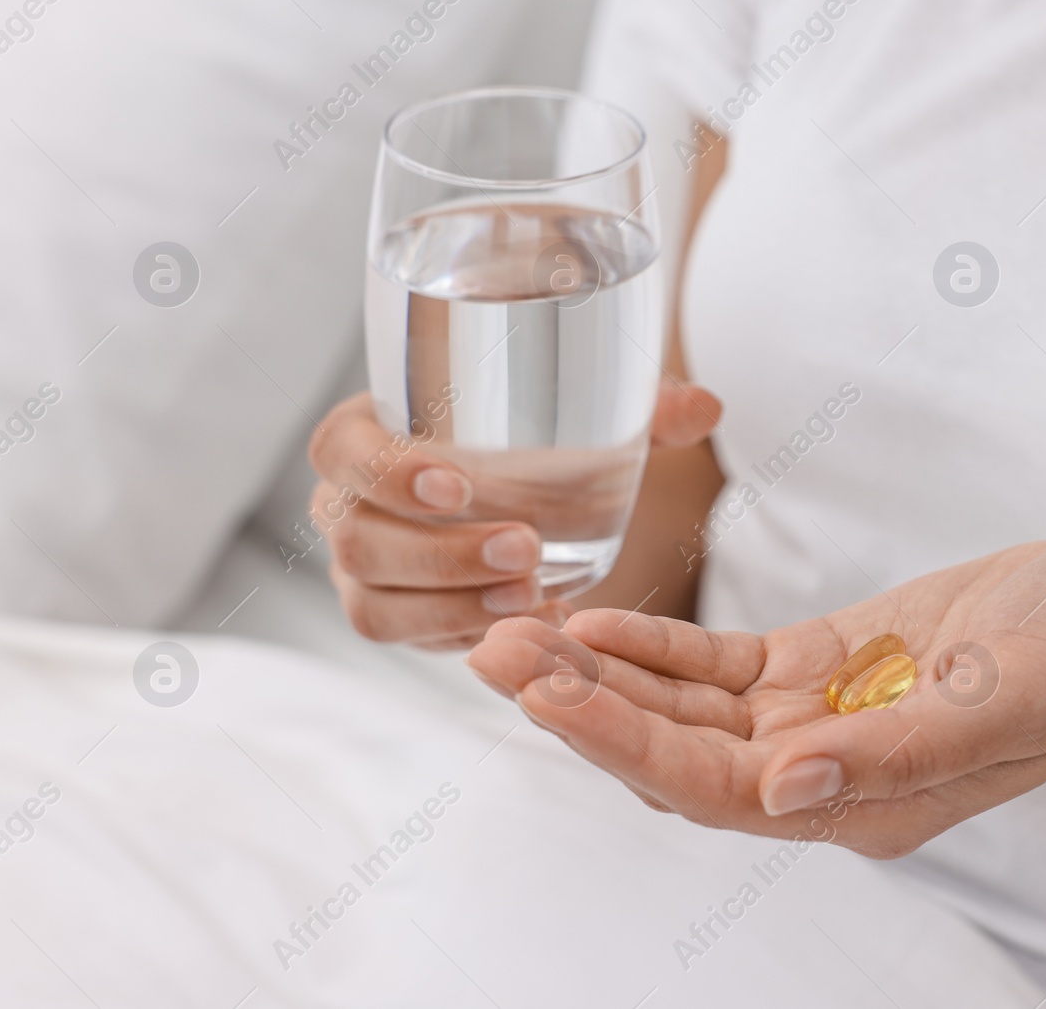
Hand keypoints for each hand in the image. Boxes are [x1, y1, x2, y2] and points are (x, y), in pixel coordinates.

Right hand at [308, 383, 720, 649]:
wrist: (514, 488)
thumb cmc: (530, 435)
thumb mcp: (581, 413)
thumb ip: (638, 408)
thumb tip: (703, 406)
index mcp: (371, 430)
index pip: (342, 449)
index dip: (385, 471)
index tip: (458, 485)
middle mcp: (346, 503)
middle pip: (358, 540)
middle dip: (442, 554)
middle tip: (528, 550)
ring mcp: (362, 566)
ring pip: (374, 602)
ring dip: (450, 604)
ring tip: (533, 595)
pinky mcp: (391, 614)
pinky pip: (405, 639)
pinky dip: (459, 633)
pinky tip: (525, 623)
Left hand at [466, 540, 1045, 855]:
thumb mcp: (1006, 700)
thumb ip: (896, 754)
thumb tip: (783, 793)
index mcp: (864, 803)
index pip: (713, 789)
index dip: (624, 745)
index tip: (545, 694)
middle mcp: (822, 772)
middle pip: (674, 752)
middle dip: (580, 706)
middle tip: (492, 651)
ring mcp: (816, 719)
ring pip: (682, 707)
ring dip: (599, 673)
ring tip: (516, 631)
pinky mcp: (818, 666)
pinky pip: (717, 665)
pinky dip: (655, 644)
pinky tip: (598, 618)